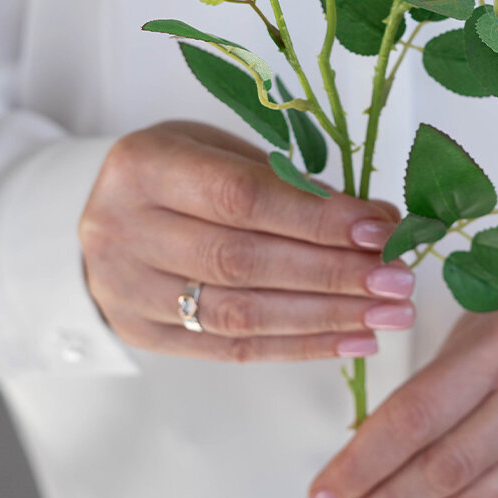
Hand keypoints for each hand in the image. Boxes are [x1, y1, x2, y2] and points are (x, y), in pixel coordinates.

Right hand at [79, 120, 413, 361]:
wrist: (100, 215)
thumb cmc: (175, 172)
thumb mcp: (217, 149)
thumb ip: (284, 181)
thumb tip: (374, 220)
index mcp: (142, 168)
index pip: (239, 198)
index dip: (315, 217)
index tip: (379, 229)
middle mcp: (122, 230)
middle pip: (242, 261)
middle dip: (332, 273)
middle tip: (396, 280)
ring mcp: (126, 290)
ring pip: (240, 314)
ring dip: (325, 316)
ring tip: (387, 314)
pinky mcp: (141, 333)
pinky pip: (231, 348)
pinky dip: (300, 346)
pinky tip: (352, 340)